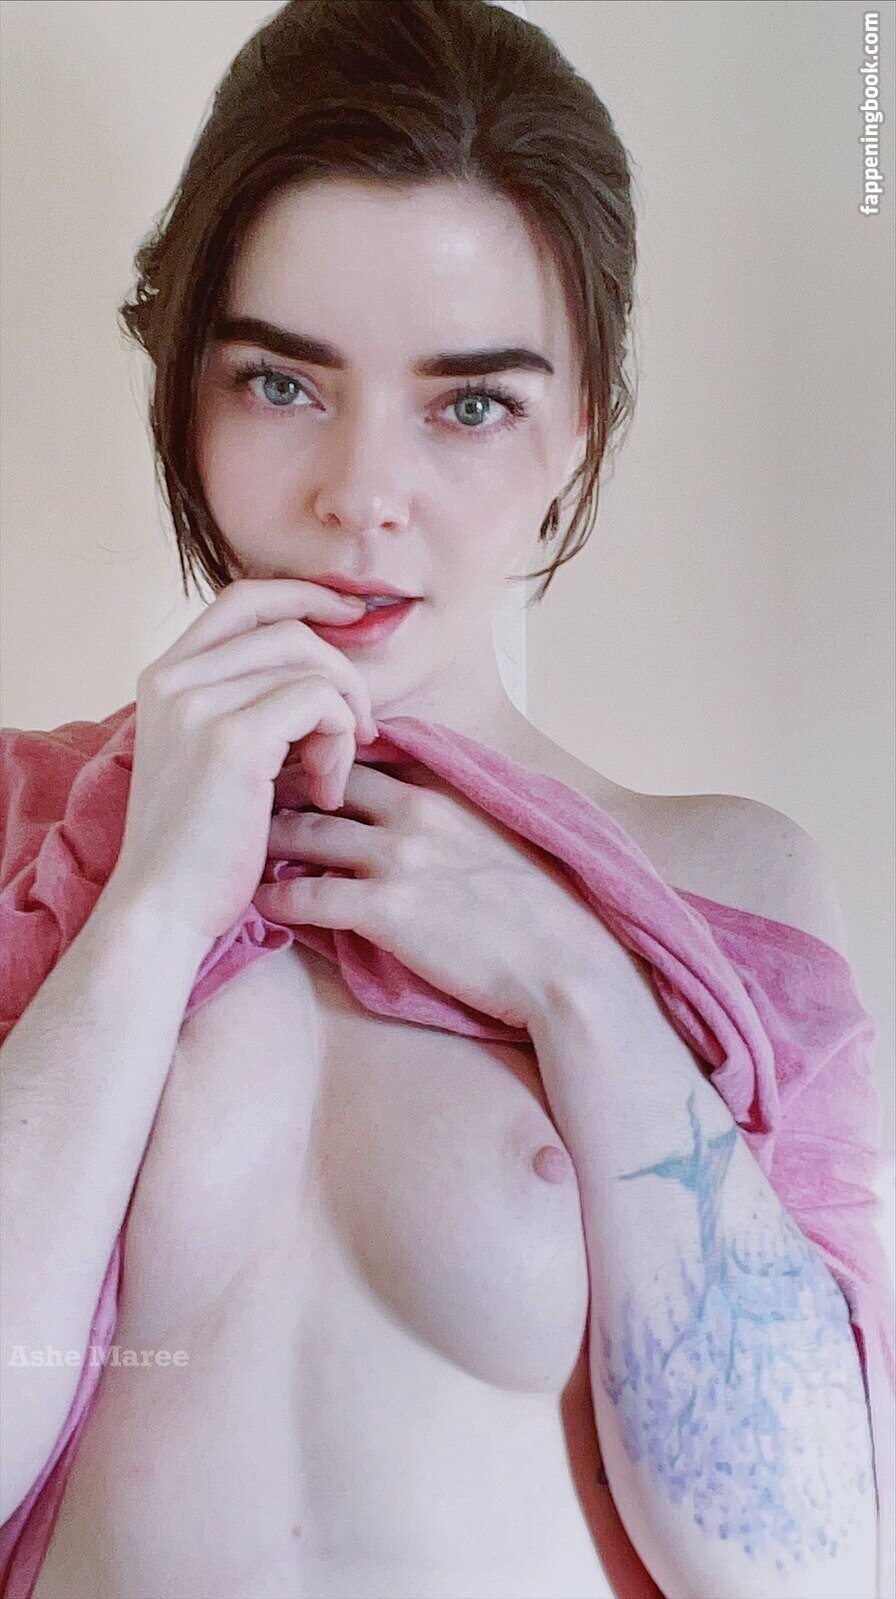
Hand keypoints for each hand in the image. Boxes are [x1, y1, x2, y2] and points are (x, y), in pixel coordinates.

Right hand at [104, 578, 376, 957]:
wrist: (163, 909)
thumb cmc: (198, 847)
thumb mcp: (211, 757)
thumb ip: (247, 705)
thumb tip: (324, 671)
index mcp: (165, 677)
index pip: (243, 599)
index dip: (303, 596)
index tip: (349, 616)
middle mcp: (173, 678)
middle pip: (289, 630)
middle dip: (342, 676)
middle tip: (356, 736)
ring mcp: (197, 704)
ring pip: (311, 667)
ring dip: (342, 721)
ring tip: (330, 777)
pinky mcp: (230, 738)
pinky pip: (319, 702)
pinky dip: (338, 743)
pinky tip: (323, 790)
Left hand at [253, 758, 610, 1029]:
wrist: (567, 965)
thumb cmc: (539, 911)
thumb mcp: (496, 839)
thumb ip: (450, 817)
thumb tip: (413, 812)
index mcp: (441, 794)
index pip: (359, 758)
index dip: (315, 761)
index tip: (281, 769)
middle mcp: (415, 815)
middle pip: (321, 785)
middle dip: (275, 788)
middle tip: (238, 801)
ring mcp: (399, 861)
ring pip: (304, 835)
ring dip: (264, 842)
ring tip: (234, 850)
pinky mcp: (387, 912)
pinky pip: (309, 897)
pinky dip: (275, 899)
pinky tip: (255, 904)